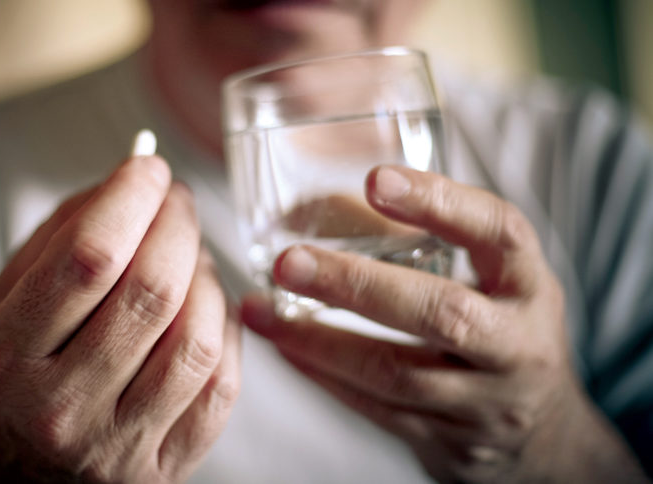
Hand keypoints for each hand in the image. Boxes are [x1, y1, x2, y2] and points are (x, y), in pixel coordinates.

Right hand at [0, 155, 240, 482]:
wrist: (15, 478)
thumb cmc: (15, 375)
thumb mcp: (6, 302)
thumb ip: (60, 236)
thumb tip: (131, 180)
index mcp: (9, 357)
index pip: (88, 259)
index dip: (132, 198)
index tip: (149, 168)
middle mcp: (62, 408)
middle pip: (152, 293)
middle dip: (178, 225)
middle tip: (176, 201)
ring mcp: (119, 446)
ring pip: (197, 340)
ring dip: (207, 277)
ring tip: (190, 256)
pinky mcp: (164, 468)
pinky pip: (222, 386)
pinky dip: (226, 331)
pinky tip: (206, 308)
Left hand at [242, 166, 646, 482]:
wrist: (544, 436)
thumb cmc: (504, 330)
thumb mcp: (498, 280)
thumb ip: (441, 241)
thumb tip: (335, 197)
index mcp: (530, 284)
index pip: (498, 232)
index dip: (440, 203)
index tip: (375, 180)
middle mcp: (517, 344)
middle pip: (441, 314)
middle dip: (356, 285)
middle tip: (289, 261)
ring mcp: (486, 402)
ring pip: (395, 373)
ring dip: (318, 339)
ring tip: (260, 309)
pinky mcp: (449, 442)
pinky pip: (377, 409)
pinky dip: (324, 374)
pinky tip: (285, 345)